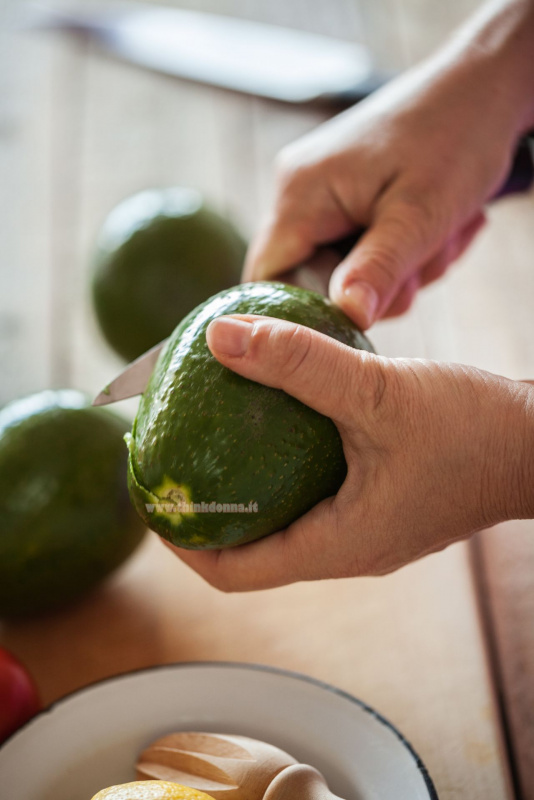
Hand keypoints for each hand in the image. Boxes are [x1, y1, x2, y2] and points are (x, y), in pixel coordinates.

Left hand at [170, 315, 533, 590]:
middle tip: (172, 460)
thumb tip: (220, 337)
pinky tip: (276, 419)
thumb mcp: (377, 391)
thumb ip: (299, 363)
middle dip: (204, 513)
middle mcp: (346, 548)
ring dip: (243, 487)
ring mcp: (366, 527)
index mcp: (337, 546)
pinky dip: (282, 467)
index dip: (181, 543)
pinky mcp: (382, 501)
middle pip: (252, 550)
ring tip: (211, 437)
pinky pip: (314, 495)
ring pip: (284, 520)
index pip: (234, 572)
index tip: (150, 496)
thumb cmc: (474, 430)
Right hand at [243, 0, 533, 328]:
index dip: (300, 316)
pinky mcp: (345, 193)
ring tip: (438, 238)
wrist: (482, 85)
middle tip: (420, 268)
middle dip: (369, 288)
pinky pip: (359, 246)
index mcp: (302, 193)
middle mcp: (299, 191)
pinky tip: (433, 229)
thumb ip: (377, 270)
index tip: (351, 327)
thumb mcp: (419, 215)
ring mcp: (321, 191)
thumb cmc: (455, 137)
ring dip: (394, 269)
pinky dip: (398, 251)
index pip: (267, 279)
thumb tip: (348, 317)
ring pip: (343, 267)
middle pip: (310, 278)